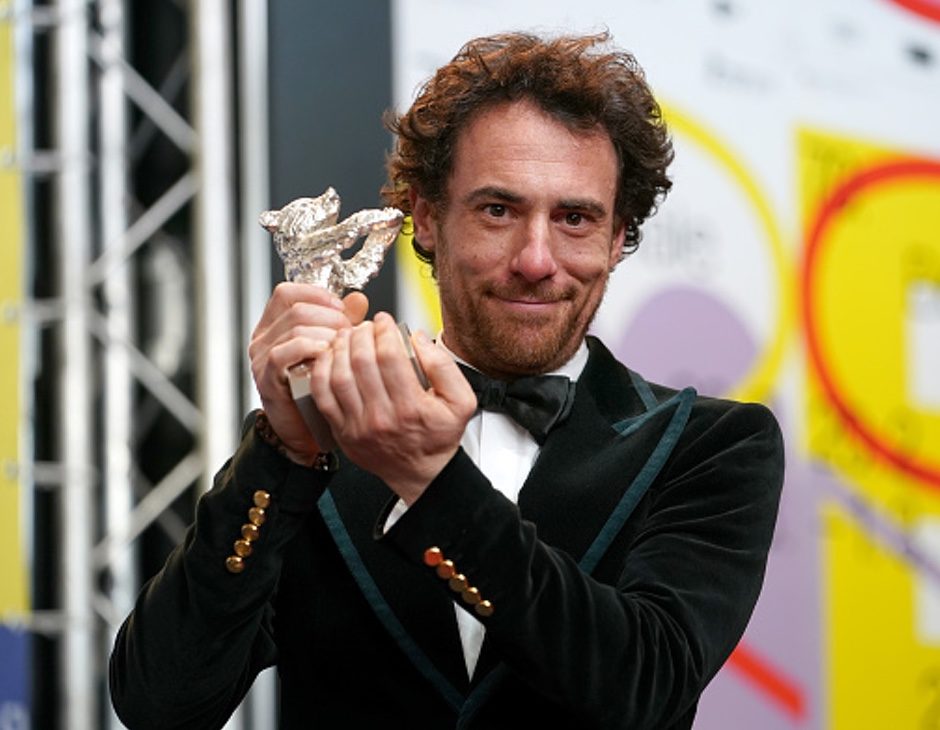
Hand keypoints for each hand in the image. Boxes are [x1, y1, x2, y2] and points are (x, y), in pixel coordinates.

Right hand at [248, 283, 368, 461]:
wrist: (307, 428)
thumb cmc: (319, 386)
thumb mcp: (333, 347)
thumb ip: (342, 321)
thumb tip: (358, 299)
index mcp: (274, 325)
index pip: (287, 293)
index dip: (317, 295)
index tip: (342, 308)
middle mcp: (263, 338)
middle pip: (296, 309)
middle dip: (330, 317)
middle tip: (349, 332)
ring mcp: (261, 358)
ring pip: (294, 328)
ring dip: (326, 334)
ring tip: (342, 347)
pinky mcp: (266, 378)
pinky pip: (284, 353)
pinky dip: (310, 349)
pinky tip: (327, 357)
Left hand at [311, 311, 476, 502]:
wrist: (422, 473)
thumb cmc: (439, 436)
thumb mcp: (461, 401)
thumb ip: (444, 366)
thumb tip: (418, 338)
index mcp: (411, 407)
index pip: (389, 356)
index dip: (384, 331)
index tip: (385, 321)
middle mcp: (382, 418)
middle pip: (361, 361)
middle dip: (362, 334)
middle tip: (366, 326)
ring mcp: (359, 426)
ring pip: (339, 375)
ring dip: (340, 348)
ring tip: (348, 336)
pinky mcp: (343, 432)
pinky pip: (323, 395)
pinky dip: (322, 371)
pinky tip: (331, 357)